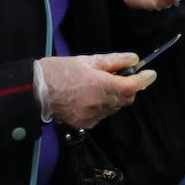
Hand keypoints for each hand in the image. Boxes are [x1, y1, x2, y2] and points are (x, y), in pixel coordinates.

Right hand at [35, 53, 157, 129]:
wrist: (34, 91)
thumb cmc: (59, 72)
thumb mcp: (89, 60)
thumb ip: (115, 61)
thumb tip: (135, 60)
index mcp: (100, 85)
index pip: (132, 86)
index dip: (144, 80)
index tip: (150, 74)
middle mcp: (98, 103)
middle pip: (127, 98)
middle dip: (129, 88)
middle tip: (121, 76)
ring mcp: (91, 116)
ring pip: (115, 107)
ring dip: (115, 97)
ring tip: (99, 85)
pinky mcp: (84, 124)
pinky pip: (103, 115)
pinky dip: (103, 106)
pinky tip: (90, 97)